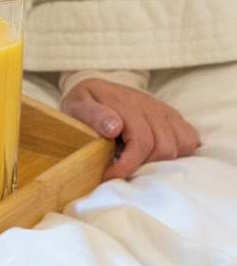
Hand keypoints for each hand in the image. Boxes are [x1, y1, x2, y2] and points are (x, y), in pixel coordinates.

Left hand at [61, 78, 200, 179]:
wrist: (97, 89)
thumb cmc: (84, 103)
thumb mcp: (76, 105)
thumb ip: (92, 115)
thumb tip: (115, 127)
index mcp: (124, 103)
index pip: (141, 141)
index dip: (127, 165)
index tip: (109, 176)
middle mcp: (149, 105)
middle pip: (164, 148)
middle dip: (142, 166)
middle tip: (121, 169)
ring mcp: (163, 110)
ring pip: (181, 145)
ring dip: (160, 161)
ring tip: (136, 162)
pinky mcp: (171, 116)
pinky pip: (190, 137)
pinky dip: (179, 152)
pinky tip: (155, 156)